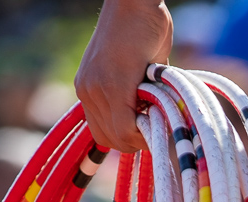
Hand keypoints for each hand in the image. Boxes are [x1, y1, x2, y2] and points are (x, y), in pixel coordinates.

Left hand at [74, 0, 171, 151]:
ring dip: (143, 135)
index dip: (130, 139)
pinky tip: (159, 113)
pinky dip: (146, 128)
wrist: (135, 2)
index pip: (104, 134)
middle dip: (137, 141)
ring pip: (119, 138)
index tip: (152, 129)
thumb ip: (138, 94)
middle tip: (158, 126)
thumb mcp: (134, 70)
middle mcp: (87, 91)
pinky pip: (126, 127)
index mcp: (89, 88)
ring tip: (160, 117)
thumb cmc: (140, 28)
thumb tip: (154, 117)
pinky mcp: (112, 86)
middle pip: (110, 141)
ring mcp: (96, 89)